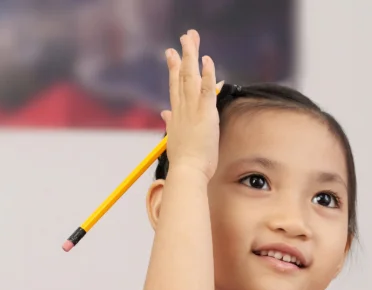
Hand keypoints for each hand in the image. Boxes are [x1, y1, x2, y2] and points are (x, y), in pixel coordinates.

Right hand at [162, 29, 220, 179]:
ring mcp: (192, 109)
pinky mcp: (205, 113)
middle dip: (183, 54)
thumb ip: (171, 123)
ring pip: (191, 77)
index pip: (174, 86)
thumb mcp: (175, 138)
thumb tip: (164, 114)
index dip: (173, 68)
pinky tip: (207, 60)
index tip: (171, 53)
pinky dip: (207, 74)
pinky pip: (207, 89)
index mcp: (176, 114)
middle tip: (185, 36)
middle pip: (181, 75)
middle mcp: (182, 108)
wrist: (186, 171)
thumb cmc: (184, 161)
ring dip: (191, 56)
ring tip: (191, 38)